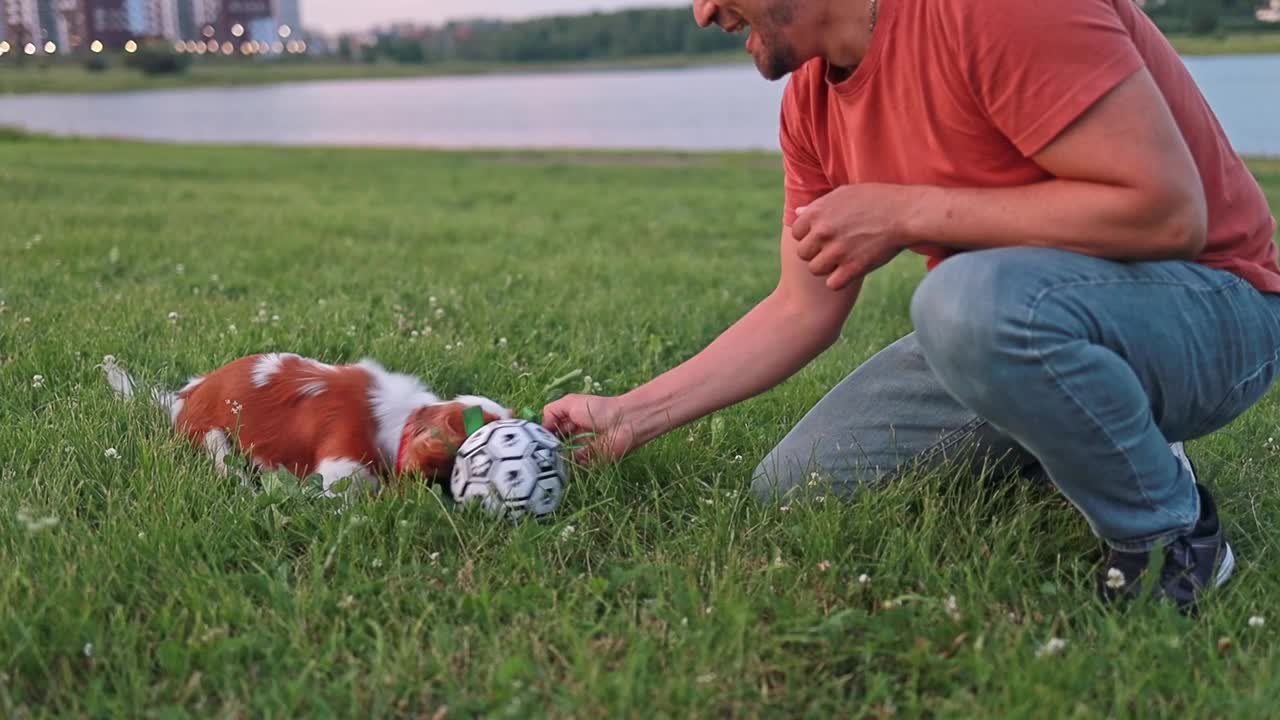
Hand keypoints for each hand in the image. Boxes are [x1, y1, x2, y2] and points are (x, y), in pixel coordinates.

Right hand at [542, 394, 635, 464]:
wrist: (624, 422)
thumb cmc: (598, 408)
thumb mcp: (569, 402)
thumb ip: (552, 411)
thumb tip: (541, 427)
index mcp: (569, 420)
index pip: (549, 430)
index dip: (542, 434)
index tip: (532, 439)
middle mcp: (574, 435)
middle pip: (555, 445)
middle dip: (547, 448)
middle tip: (538, 451)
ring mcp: (583, 449)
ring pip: (564, 457)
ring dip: (558, 457)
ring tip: (550, 457)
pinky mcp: (592, 461)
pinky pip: (577, 466)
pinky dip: (571, 464)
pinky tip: (565, 461)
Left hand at [791, 184, 914, 289]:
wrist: (906, 214)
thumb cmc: (878, 200)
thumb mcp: (845, 194)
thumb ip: (819, 205)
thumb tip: (798, 212)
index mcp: (817, 213)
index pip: (796, 233)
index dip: (809, 236)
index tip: (824, 236)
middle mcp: (823, 232)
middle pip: (803, 253)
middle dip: (817, 252)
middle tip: (835, 248)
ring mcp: (837, 251)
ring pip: (816, 269)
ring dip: (828, 267)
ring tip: (843, 259)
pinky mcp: (852, 268)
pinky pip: (832, 284)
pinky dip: (840, 281)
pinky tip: (851, 271)